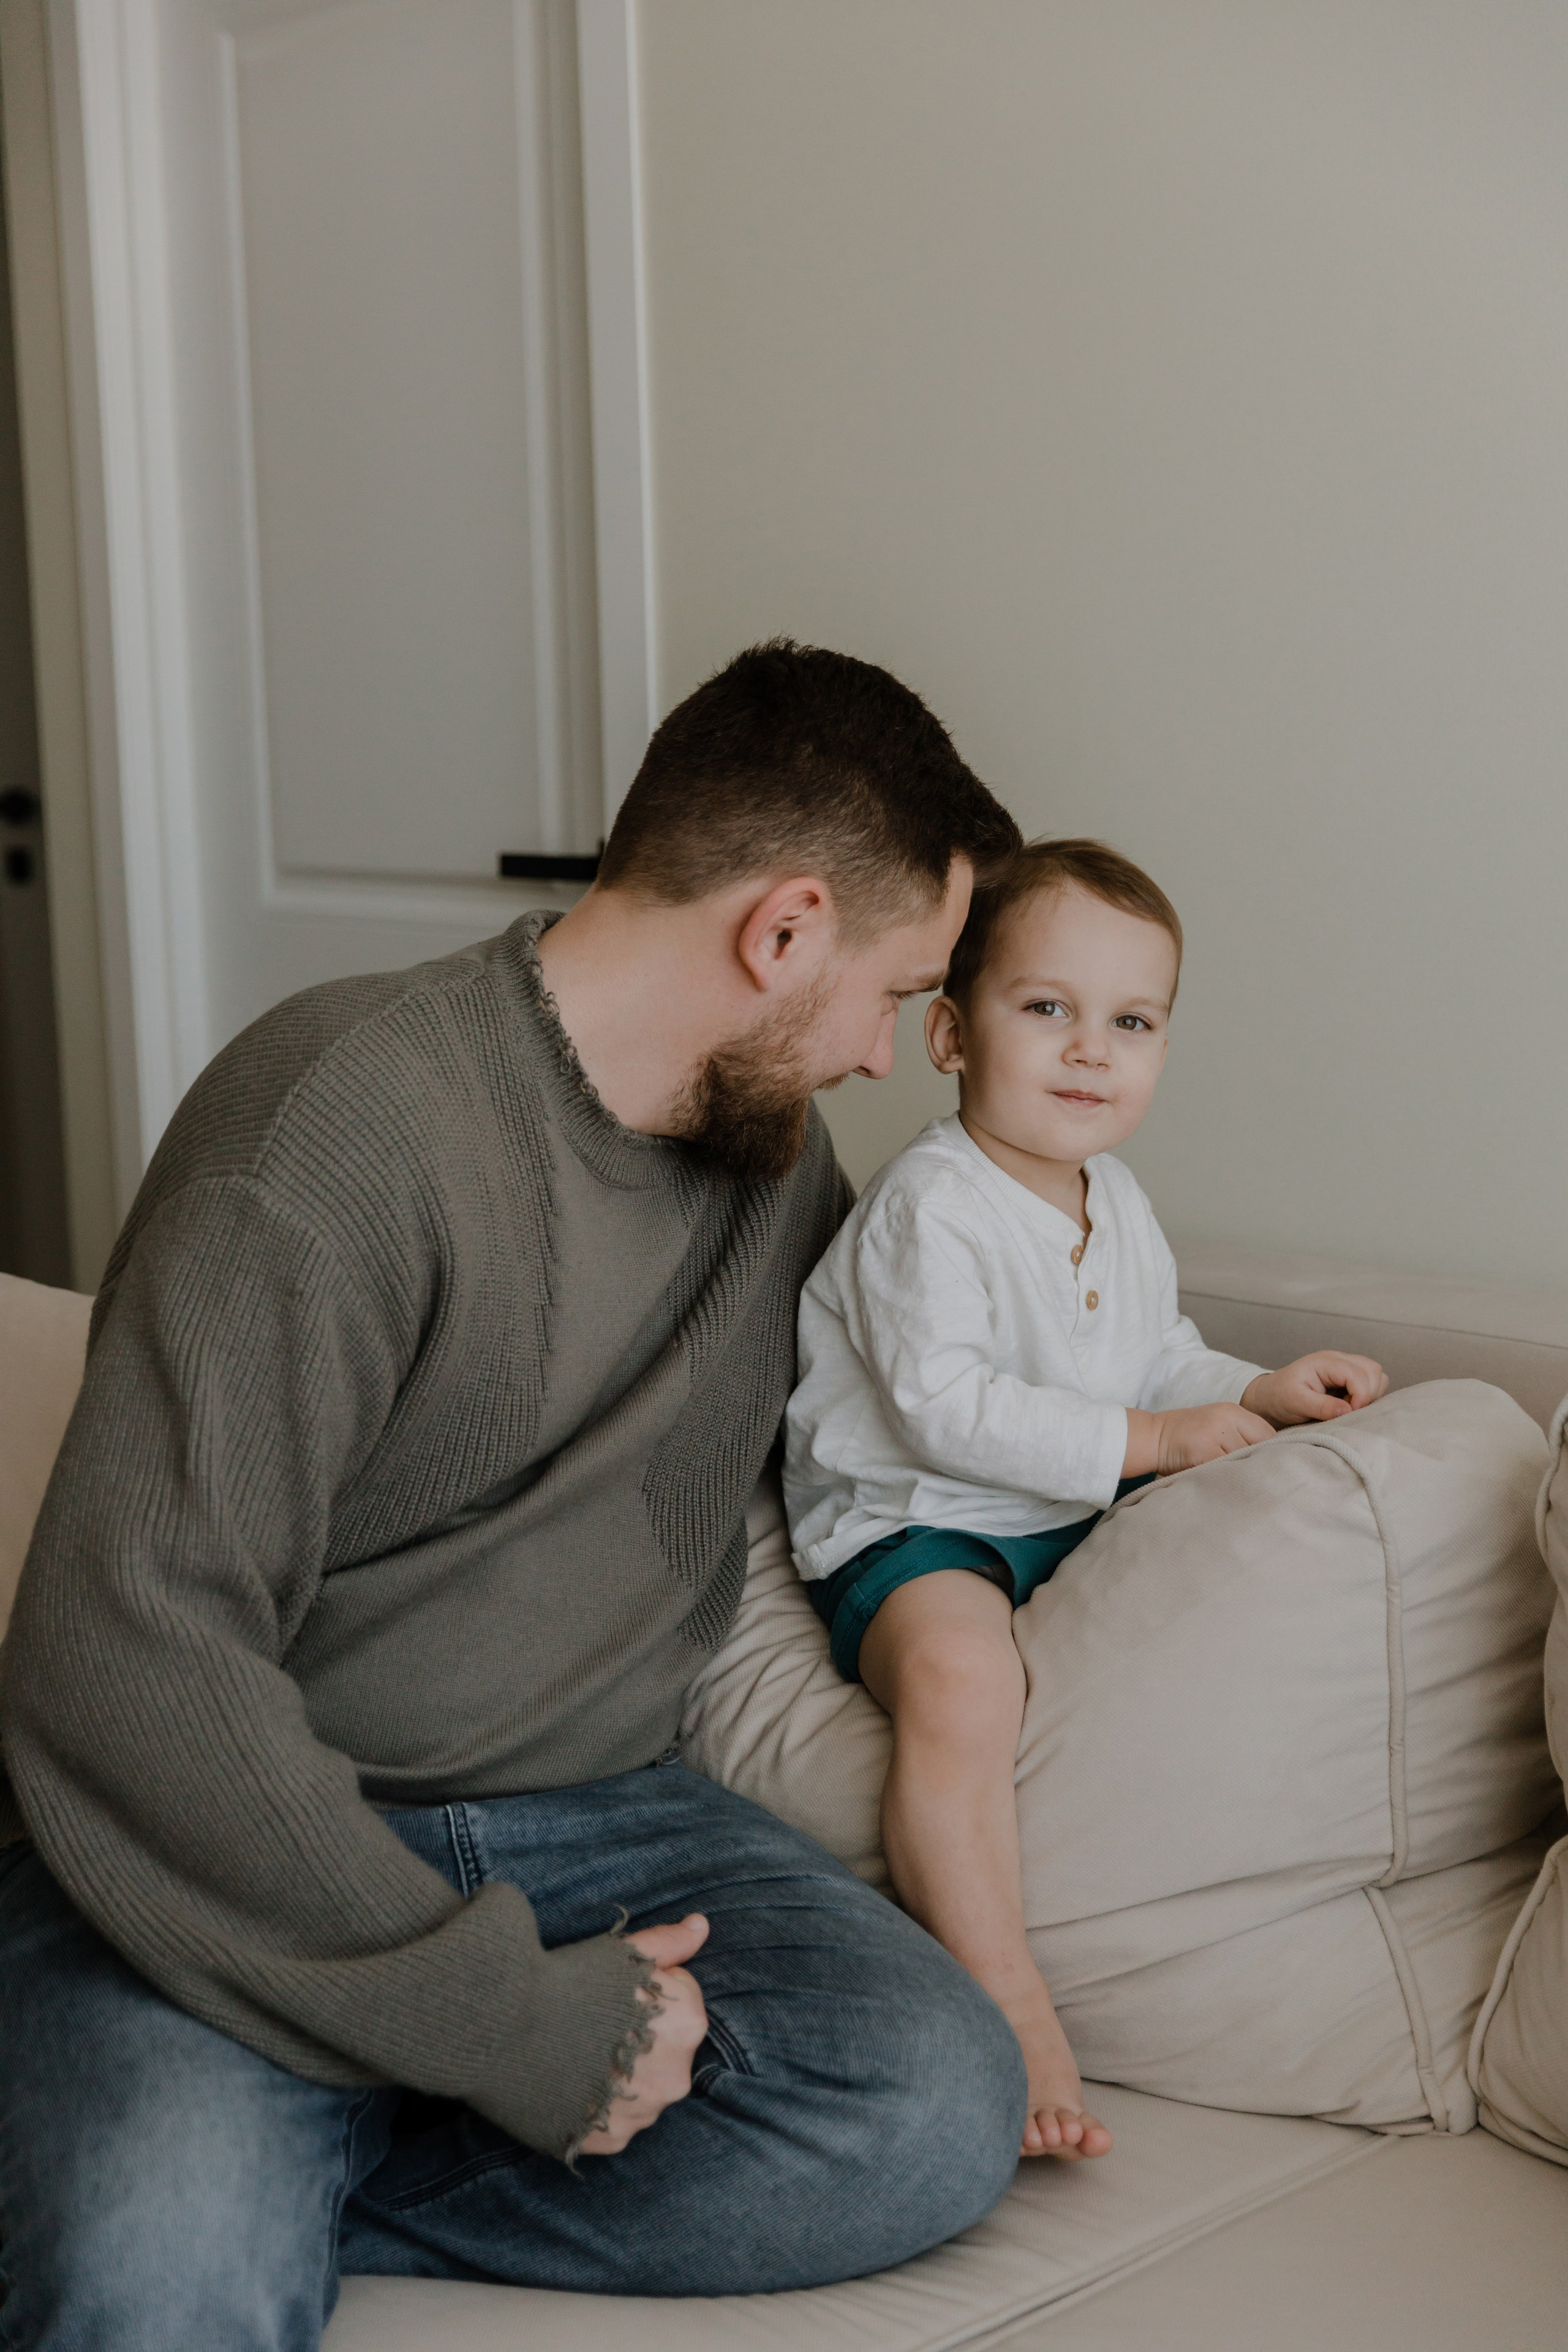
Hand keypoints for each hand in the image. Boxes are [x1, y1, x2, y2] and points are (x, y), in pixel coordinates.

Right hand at [575, 1913, 709, 2155]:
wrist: (506, 2027)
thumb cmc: (568, 1981)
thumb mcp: (622, 1951)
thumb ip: (670, 1942)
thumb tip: (701, 1926)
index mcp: (687, 2024)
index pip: (681, 2001)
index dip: (644, 1992)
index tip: (613, 1992)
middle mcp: (675, 2077)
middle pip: (665, 2050)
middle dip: (638, 2037)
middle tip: (594, 2022)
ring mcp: (643, 2116)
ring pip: (641, 2089)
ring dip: (619, 2076)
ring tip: (578, 2053)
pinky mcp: (609, 2142)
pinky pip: (613, 2121)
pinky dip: (597, 2106)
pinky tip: (570, 2082)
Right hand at [1125, 1401, 1275, 1475]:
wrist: (1153, 1436)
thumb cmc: (1189, 1434)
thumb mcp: (1218, 1424)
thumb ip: (1242, 1434)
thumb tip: (1275, 1457)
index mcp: (1233, 1411)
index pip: (1268, 1435)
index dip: (1269, 1452)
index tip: (1264, 1465)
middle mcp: (1225, 1420)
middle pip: (1259, 1450)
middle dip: (1256, 1465)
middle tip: (1254, 1479)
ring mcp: (1213, 1436)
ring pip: (1243, 1463)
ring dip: (1240, 1475)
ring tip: (1234, 1482)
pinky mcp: (1202, 1454)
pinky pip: (1224, 1472)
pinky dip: (1224, 1480)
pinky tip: (1219, 1483)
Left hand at [1241, 1353, 1388, 1428]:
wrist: (1271, 1397)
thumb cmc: (1280, 1397)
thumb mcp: (1296, 1403)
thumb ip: (1322, 1406)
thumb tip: (1348, 1411)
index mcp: (1324, 1362)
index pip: (1357, 1373)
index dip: (1360, 1396)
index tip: (1350, 1414)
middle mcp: (1338, 1360)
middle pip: (1373, 1371)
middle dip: (1367, 1395)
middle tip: (1348, 1411)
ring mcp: (1345, 1368)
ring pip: (1377, 1376)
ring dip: (1370, 1395)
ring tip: (1348, 1408)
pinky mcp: (1349, 1378)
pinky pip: (1372, 1384)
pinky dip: (1368, 1397)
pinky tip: (1350, 1406)